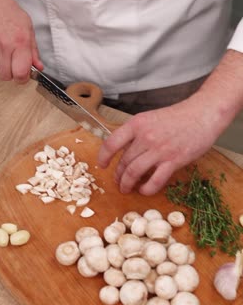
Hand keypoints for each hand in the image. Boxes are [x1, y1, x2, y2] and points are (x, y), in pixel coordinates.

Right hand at [0, 0, 42, 81]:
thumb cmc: (9, 12)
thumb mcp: (28, 29)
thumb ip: (33, 51)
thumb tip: (38, 67)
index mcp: (21, 43)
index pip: (21, 74)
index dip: (22, 79)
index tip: (23, 74)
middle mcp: (5, 46)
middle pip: (5, 76)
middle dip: (9, 73)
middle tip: (11, 63)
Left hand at [98, 94, 220, 194]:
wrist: (202, 114)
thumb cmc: (177, 117)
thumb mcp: (151, 118)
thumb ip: (137, 133)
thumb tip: (124, 151)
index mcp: (137, 124)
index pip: (111, 143)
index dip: (103, 157)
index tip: (102, 165)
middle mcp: (146, 137)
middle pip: (124, 162)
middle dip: (118, 175)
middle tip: (118, 182)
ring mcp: (160, 150)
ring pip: (135, 172)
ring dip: (127, 184)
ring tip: (126, 189)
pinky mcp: (174, 161)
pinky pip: (155, 180)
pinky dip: (147, 189)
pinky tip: (144, 190)